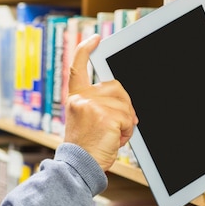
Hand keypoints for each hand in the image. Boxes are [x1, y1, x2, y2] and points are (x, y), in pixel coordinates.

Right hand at [64, 34, 137, 171]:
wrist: (78, 166)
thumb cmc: (84, 148)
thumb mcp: (84, 120)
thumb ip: (96, 105)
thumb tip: (123, 101)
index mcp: (75, 98)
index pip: (77, 67)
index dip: (86, 50)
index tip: (95, 39)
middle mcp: (81, 98)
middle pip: (115, 87)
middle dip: (123, 104)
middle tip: (116, 125)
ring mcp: (93, 105)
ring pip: (125, 103)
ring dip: (126, 121)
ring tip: (112, 135)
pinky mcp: (105, 115)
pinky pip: (129, 118)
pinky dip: (127, 131)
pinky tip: (115, 139)